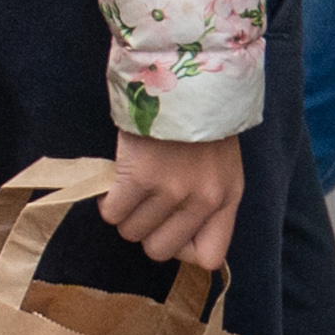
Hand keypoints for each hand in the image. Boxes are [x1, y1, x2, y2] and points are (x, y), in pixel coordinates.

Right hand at [92, 127, 247, 270]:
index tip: (170, 228)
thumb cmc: (199, 119)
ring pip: (132, 232)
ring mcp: (171, 190)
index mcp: (227, 198)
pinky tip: (113, 184)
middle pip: (160, 250)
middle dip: (145, 232)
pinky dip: (107, 202)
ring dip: (123, 215)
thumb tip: (176, 231)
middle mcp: (203, 200)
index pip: (208, 257)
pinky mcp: (140, 176)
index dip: (182, 249)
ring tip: (127, 190)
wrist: (183, 77)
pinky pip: (113, 212)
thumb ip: (207, 200)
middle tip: (141, 207)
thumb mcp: (220, 166)